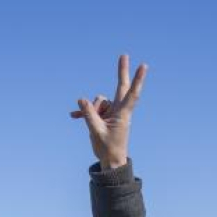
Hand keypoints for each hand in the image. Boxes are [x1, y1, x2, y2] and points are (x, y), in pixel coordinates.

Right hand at [70, 54, 147, 169]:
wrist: (110, 161)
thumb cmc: (107, 148)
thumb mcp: (95, 131)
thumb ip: (88, 115)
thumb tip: (81, 99)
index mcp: (123, 114)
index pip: (131, 93)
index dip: (137, 79)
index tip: (143, 66)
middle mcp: (119, 110)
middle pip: (121, 87)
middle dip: (122, 71)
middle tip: (124, 55)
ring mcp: (112, 111)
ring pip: (99, 101)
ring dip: (91, 110)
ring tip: (92, 125)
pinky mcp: (105, 115)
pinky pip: (92, 108)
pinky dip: (84, 112)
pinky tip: (73, 116)